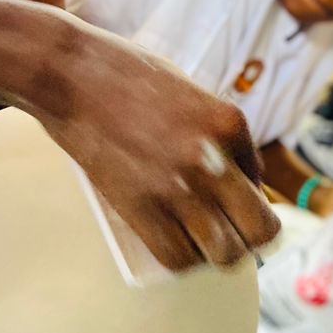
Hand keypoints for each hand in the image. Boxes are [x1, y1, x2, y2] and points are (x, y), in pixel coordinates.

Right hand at [35, 29, 279, 271]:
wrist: (72, 75)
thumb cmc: (126, 74)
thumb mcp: (190, 91)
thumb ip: (217, 130)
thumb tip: (239, 176)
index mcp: (230, 123)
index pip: (261, 182)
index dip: (248, 197)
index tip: (230, 203)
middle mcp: (214, 159)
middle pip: (260, 230)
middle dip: (251, 238)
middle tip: (231, 233)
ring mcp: (179, 187)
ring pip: (225, 252)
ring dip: (218, 253)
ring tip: (201, 241)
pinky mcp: (141, 207)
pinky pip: (178, 257)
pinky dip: (181, 258)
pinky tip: (174, 243)